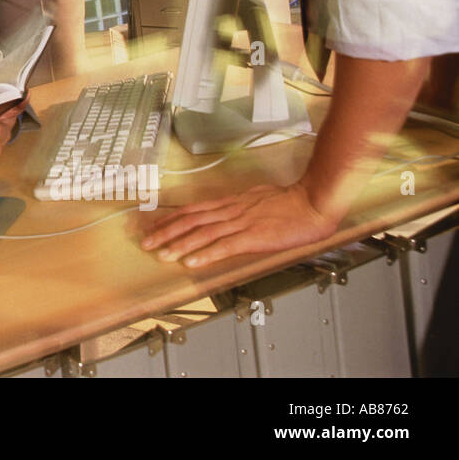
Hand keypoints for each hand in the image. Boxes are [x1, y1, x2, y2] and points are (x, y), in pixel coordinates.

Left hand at [140, 182, 336, 267]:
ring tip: (163, 254)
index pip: (192, 210)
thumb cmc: (289, 201)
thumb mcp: (255, 198)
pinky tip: (192, 261)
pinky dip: (206, 254)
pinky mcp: (253, 237)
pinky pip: (224, 246)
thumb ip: (238, 206)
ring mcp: (240, 223)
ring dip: (180, 245)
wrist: (311, 202)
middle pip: (190, 220)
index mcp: (230, 202)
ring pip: (202, 233)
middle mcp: (230, 210)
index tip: (154, 226)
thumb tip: (223, 212)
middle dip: (166, 232)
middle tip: (147, 242)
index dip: (170, 219)